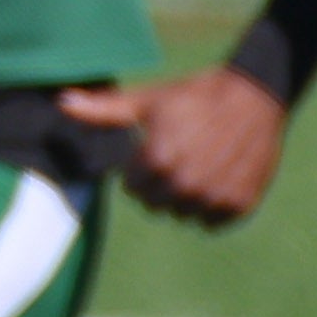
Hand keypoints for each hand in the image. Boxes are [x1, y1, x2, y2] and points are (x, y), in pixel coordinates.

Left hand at [59, 65, 288, 226]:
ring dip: (186, 198)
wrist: (255, 95)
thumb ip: (104, 110)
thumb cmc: (194, 94)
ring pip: (184, 215)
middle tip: (178, 158)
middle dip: (161, 186)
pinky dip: (212, 206)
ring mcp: (214, 197)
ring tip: (199, 167)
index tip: (157, 150)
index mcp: (157, 160)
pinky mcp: (239, 205)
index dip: (140, 169)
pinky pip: (212, 222)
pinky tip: (219, 177)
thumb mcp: (148, 100)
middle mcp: (185, 184)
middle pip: (156, 206)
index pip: (133, 189)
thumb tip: (61, 103)